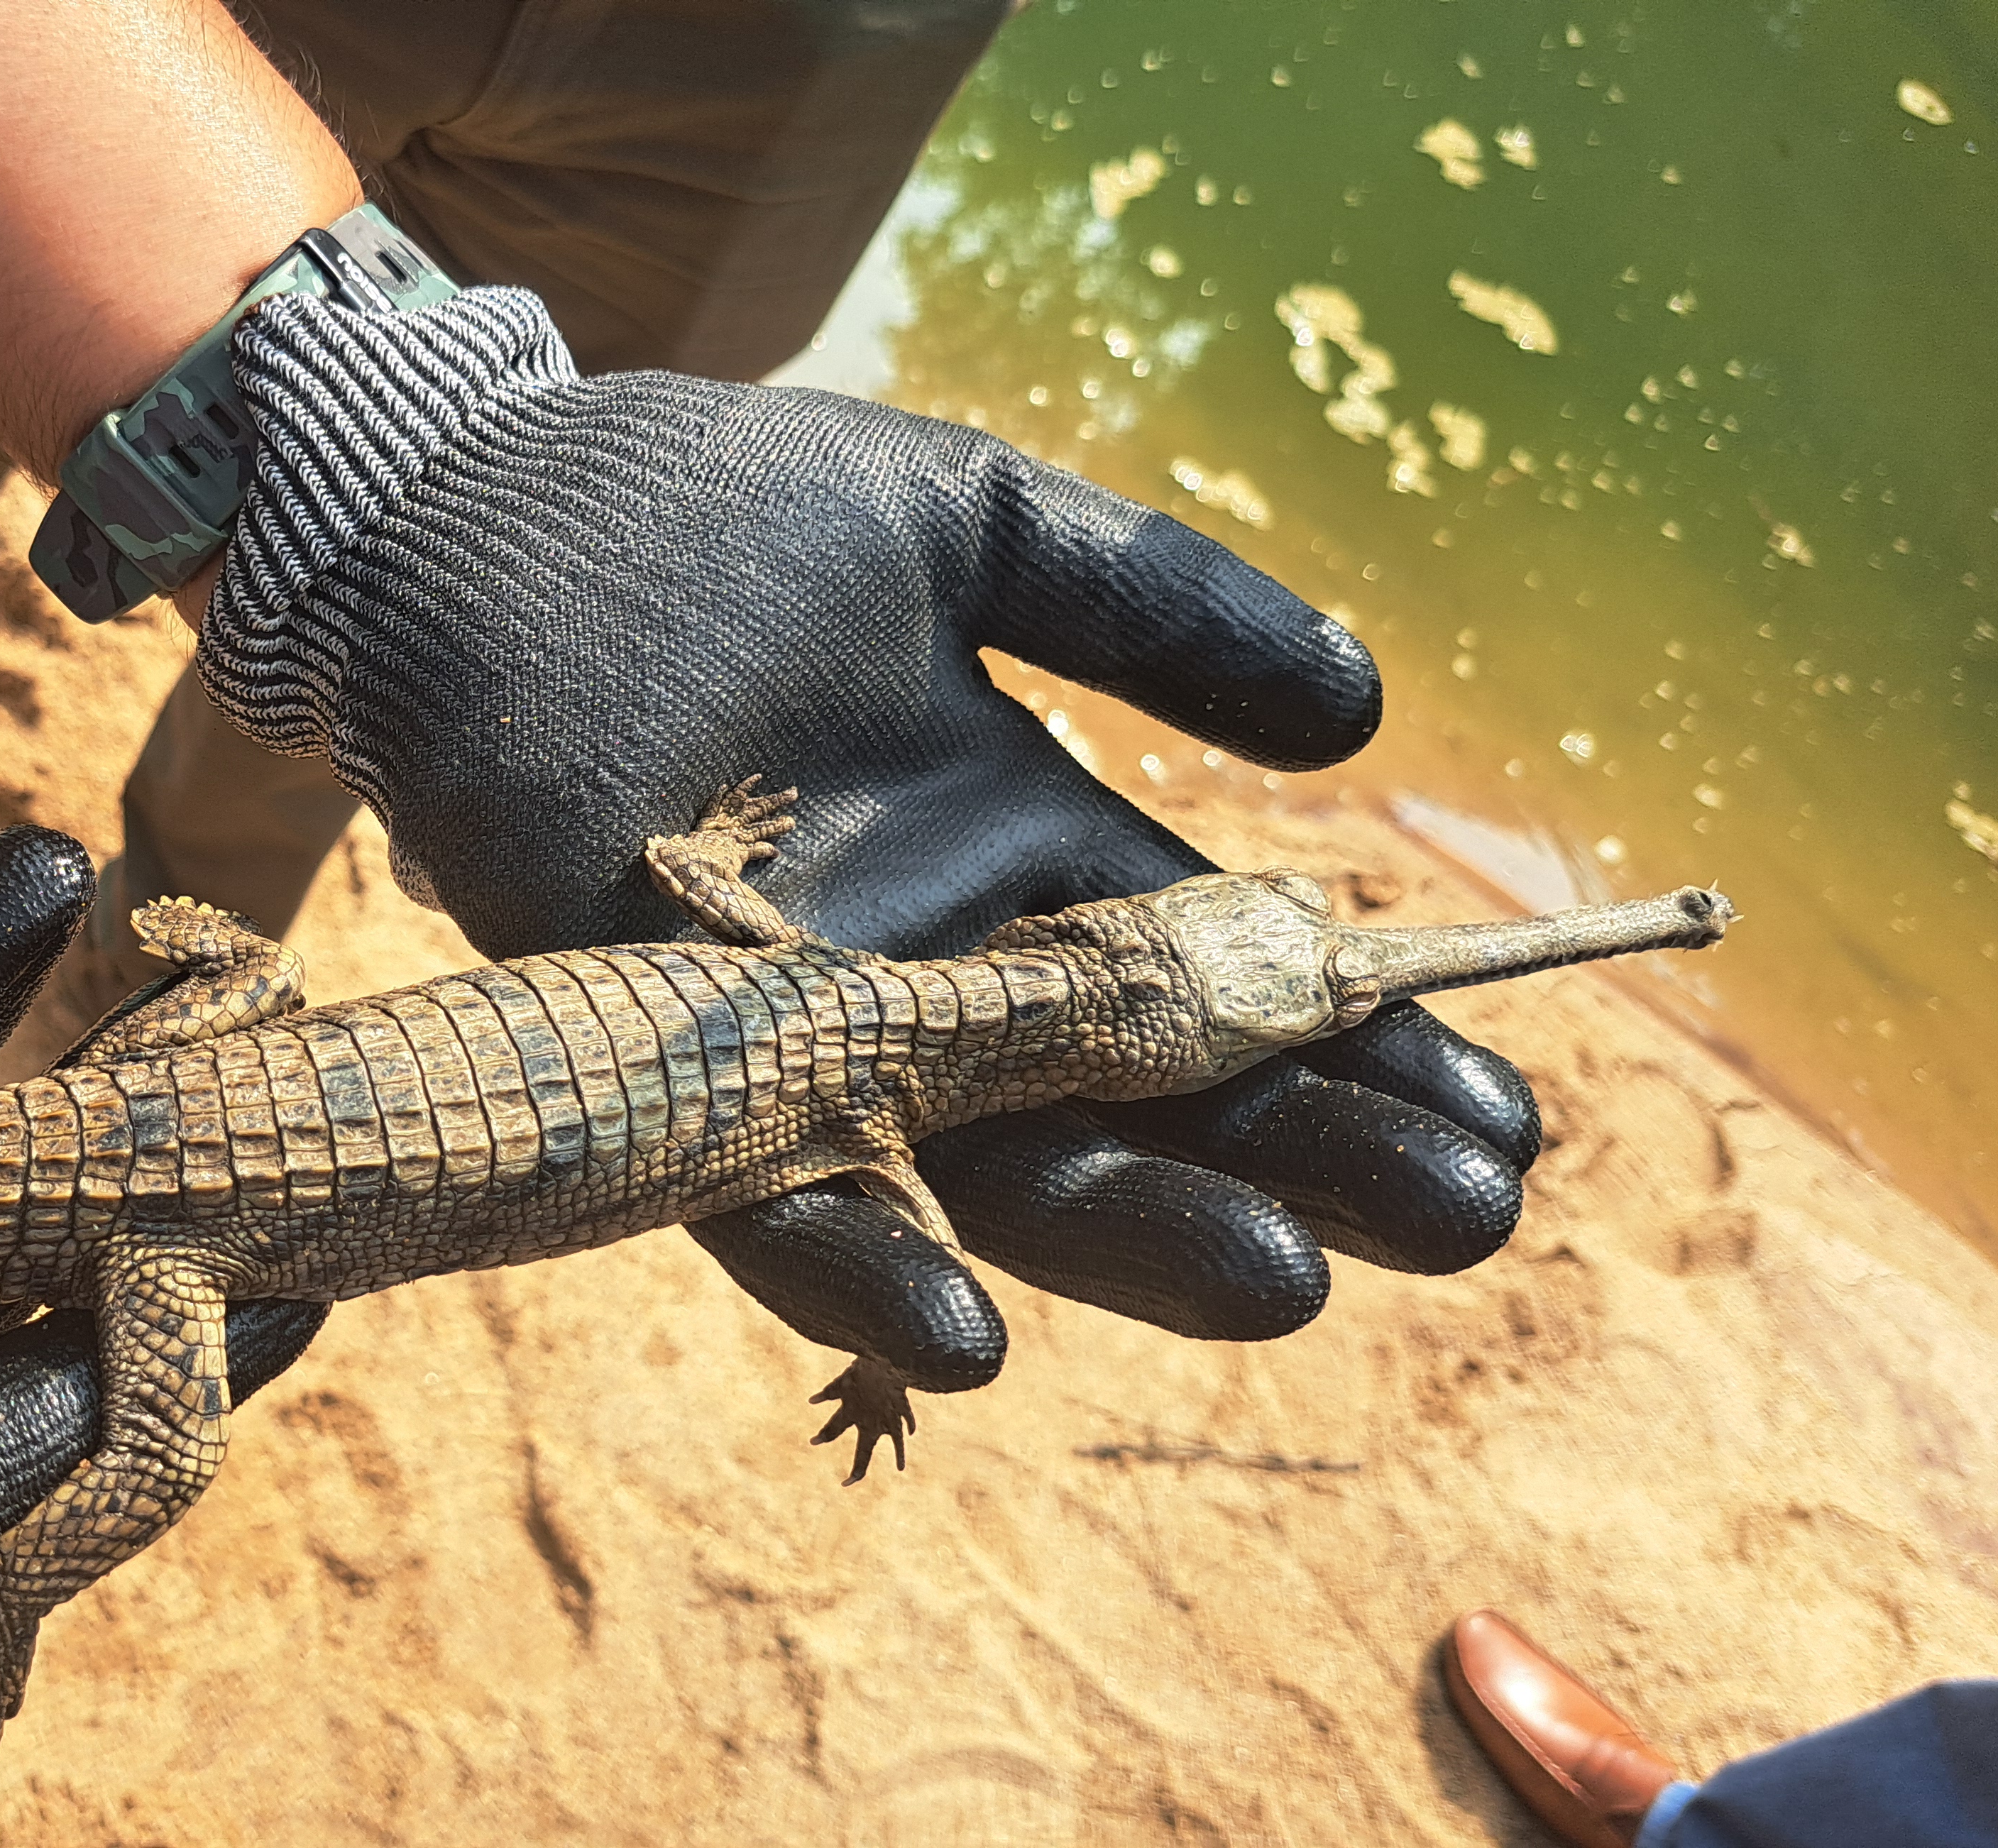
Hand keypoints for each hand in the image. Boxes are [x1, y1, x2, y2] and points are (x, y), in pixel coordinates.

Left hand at [199, 288, 1535, 1384]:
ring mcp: (796, 1018)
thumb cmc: (715, 512)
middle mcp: (928, 961)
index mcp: (1017, 848)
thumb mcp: (969, 528)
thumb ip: (1152, 604)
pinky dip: (860, 1264)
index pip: (1221, 977)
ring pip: (989, 1163)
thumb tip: (1366, 713)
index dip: (1362, 1045)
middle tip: (1464, 1220)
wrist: (485, 515)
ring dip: (1134, 1234)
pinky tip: (974, 1335)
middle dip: (1302, 1160)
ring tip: (1290, 1280)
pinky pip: (763, 1189)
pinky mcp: (654, 1042)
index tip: (1512, 1113)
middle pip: (1141, 1095)